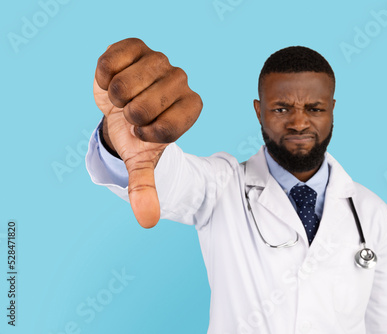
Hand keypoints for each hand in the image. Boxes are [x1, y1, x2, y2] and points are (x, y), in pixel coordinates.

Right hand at [94, 38, 202, 227]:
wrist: (119, 108)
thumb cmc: (135, 134)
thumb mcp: (141, 161)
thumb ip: (145, 188)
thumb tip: (147, 221)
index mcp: (191, 108)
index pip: (167, 128)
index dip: (147, 134)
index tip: (144, 131)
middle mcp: (181, 81)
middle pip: (147, 106)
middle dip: (129, 117)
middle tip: (131, 113)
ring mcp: (160, 61)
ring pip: (129, 83)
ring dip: (116, 97)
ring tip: (122, 98)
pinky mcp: (137, 46)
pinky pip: (113, 60)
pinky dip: (104, 76)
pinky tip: (112, 80)